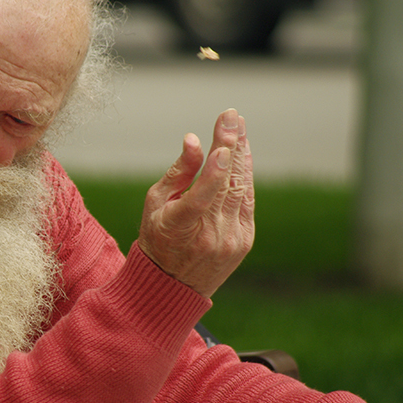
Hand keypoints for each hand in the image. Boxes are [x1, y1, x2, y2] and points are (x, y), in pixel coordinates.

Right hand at [137, 108, 253, 298]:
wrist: (172, 286)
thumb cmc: (157, 237)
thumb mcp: (155, 204)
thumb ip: (178, 172)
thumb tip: (194, 140)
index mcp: (180, 228)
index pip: (202, 195)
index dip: (215, 167)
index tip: (224, 139)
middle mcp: (210, 236)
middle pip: (226, 184)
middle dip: (231, 145)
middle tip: (233, 116)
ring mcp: (231, 240)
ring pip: (241, 188)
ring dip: (242, 155)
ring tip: (239, 127)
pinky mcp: (244, 240)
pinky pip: (247, 200)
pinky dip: (246, 175)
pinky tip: (243, 155)